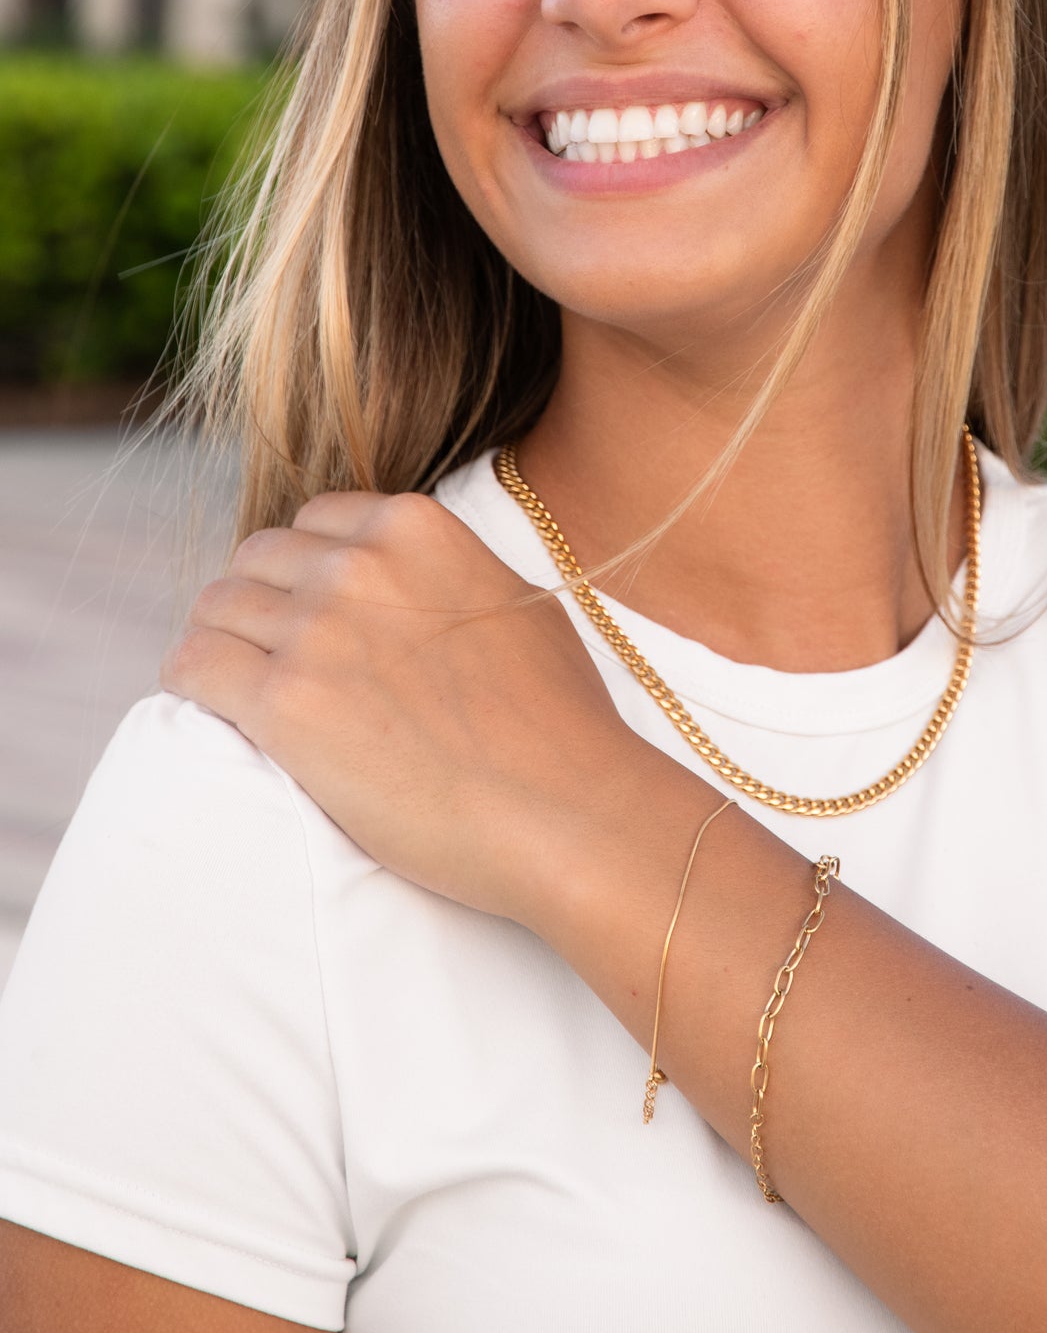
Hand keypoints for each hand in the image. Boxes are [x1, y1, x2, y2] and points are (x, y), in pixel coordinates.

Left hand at [159, 489, 646, 925]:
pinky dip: (194, 685)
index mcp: (418, 529)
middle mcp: (360, 564)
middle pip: (257, 558)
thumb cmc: (562, 727)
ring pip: (215, 608)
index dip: (308, 571)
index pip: (317, 522)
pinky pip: (193, 667)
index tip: (313, 615)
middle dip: (260, 603)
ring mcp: (318, 630)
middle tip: (275, 658)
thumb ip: (451, 576)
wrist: (567, 810)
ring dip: (222, 645)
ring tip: (241, 688)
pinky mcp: (283, 703)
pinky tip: (219, 712)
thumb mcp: (518, 607)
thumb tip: (417, 582)